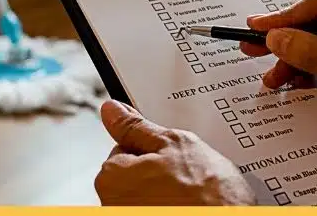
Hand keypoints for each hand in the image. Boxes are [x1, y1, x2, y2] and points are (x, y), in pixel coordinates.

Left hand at [94, 100, 254, 205]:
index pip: (123, 150)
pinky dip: (171, 206)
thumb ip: (137, 126)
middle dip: (156, 173)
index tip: (170, 157)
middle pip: (133, 176)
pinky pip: (156, 208)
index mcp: (111, 177)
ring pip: (147, 196)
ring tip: (192, 196)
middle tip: (185, 177)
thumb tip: (113, 110)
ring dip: (165, 194)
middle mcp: (112, 204)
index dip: (152, 150)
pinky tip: (191, 206)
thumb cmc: (206, 195)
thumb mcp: (174, 144)